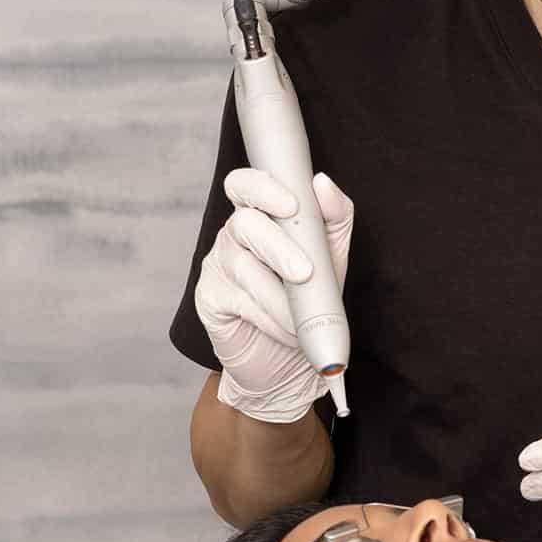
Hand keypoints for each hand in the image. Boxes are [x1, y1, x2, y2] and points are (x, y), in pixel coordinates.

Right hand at [194, 168, 353, 423]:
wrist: (289, 357)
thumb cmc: (309, 298)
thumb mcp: (332, 256)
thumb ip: (333, 217)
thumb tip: (323, 184)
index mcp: (261, 214)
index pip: (246, 184)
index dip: (263, 188)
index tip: (292, 204)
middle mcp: (234, 233)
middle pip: (246, 223)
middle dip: (278, 248)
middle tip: (305, 273)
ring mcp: (218, 264)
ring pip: (245, 268)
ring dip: (280, 297)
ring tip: (302, 320)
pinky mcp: (209, 297)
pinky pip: (239, 301)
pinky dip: (269, 318)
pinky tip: (287, 330)